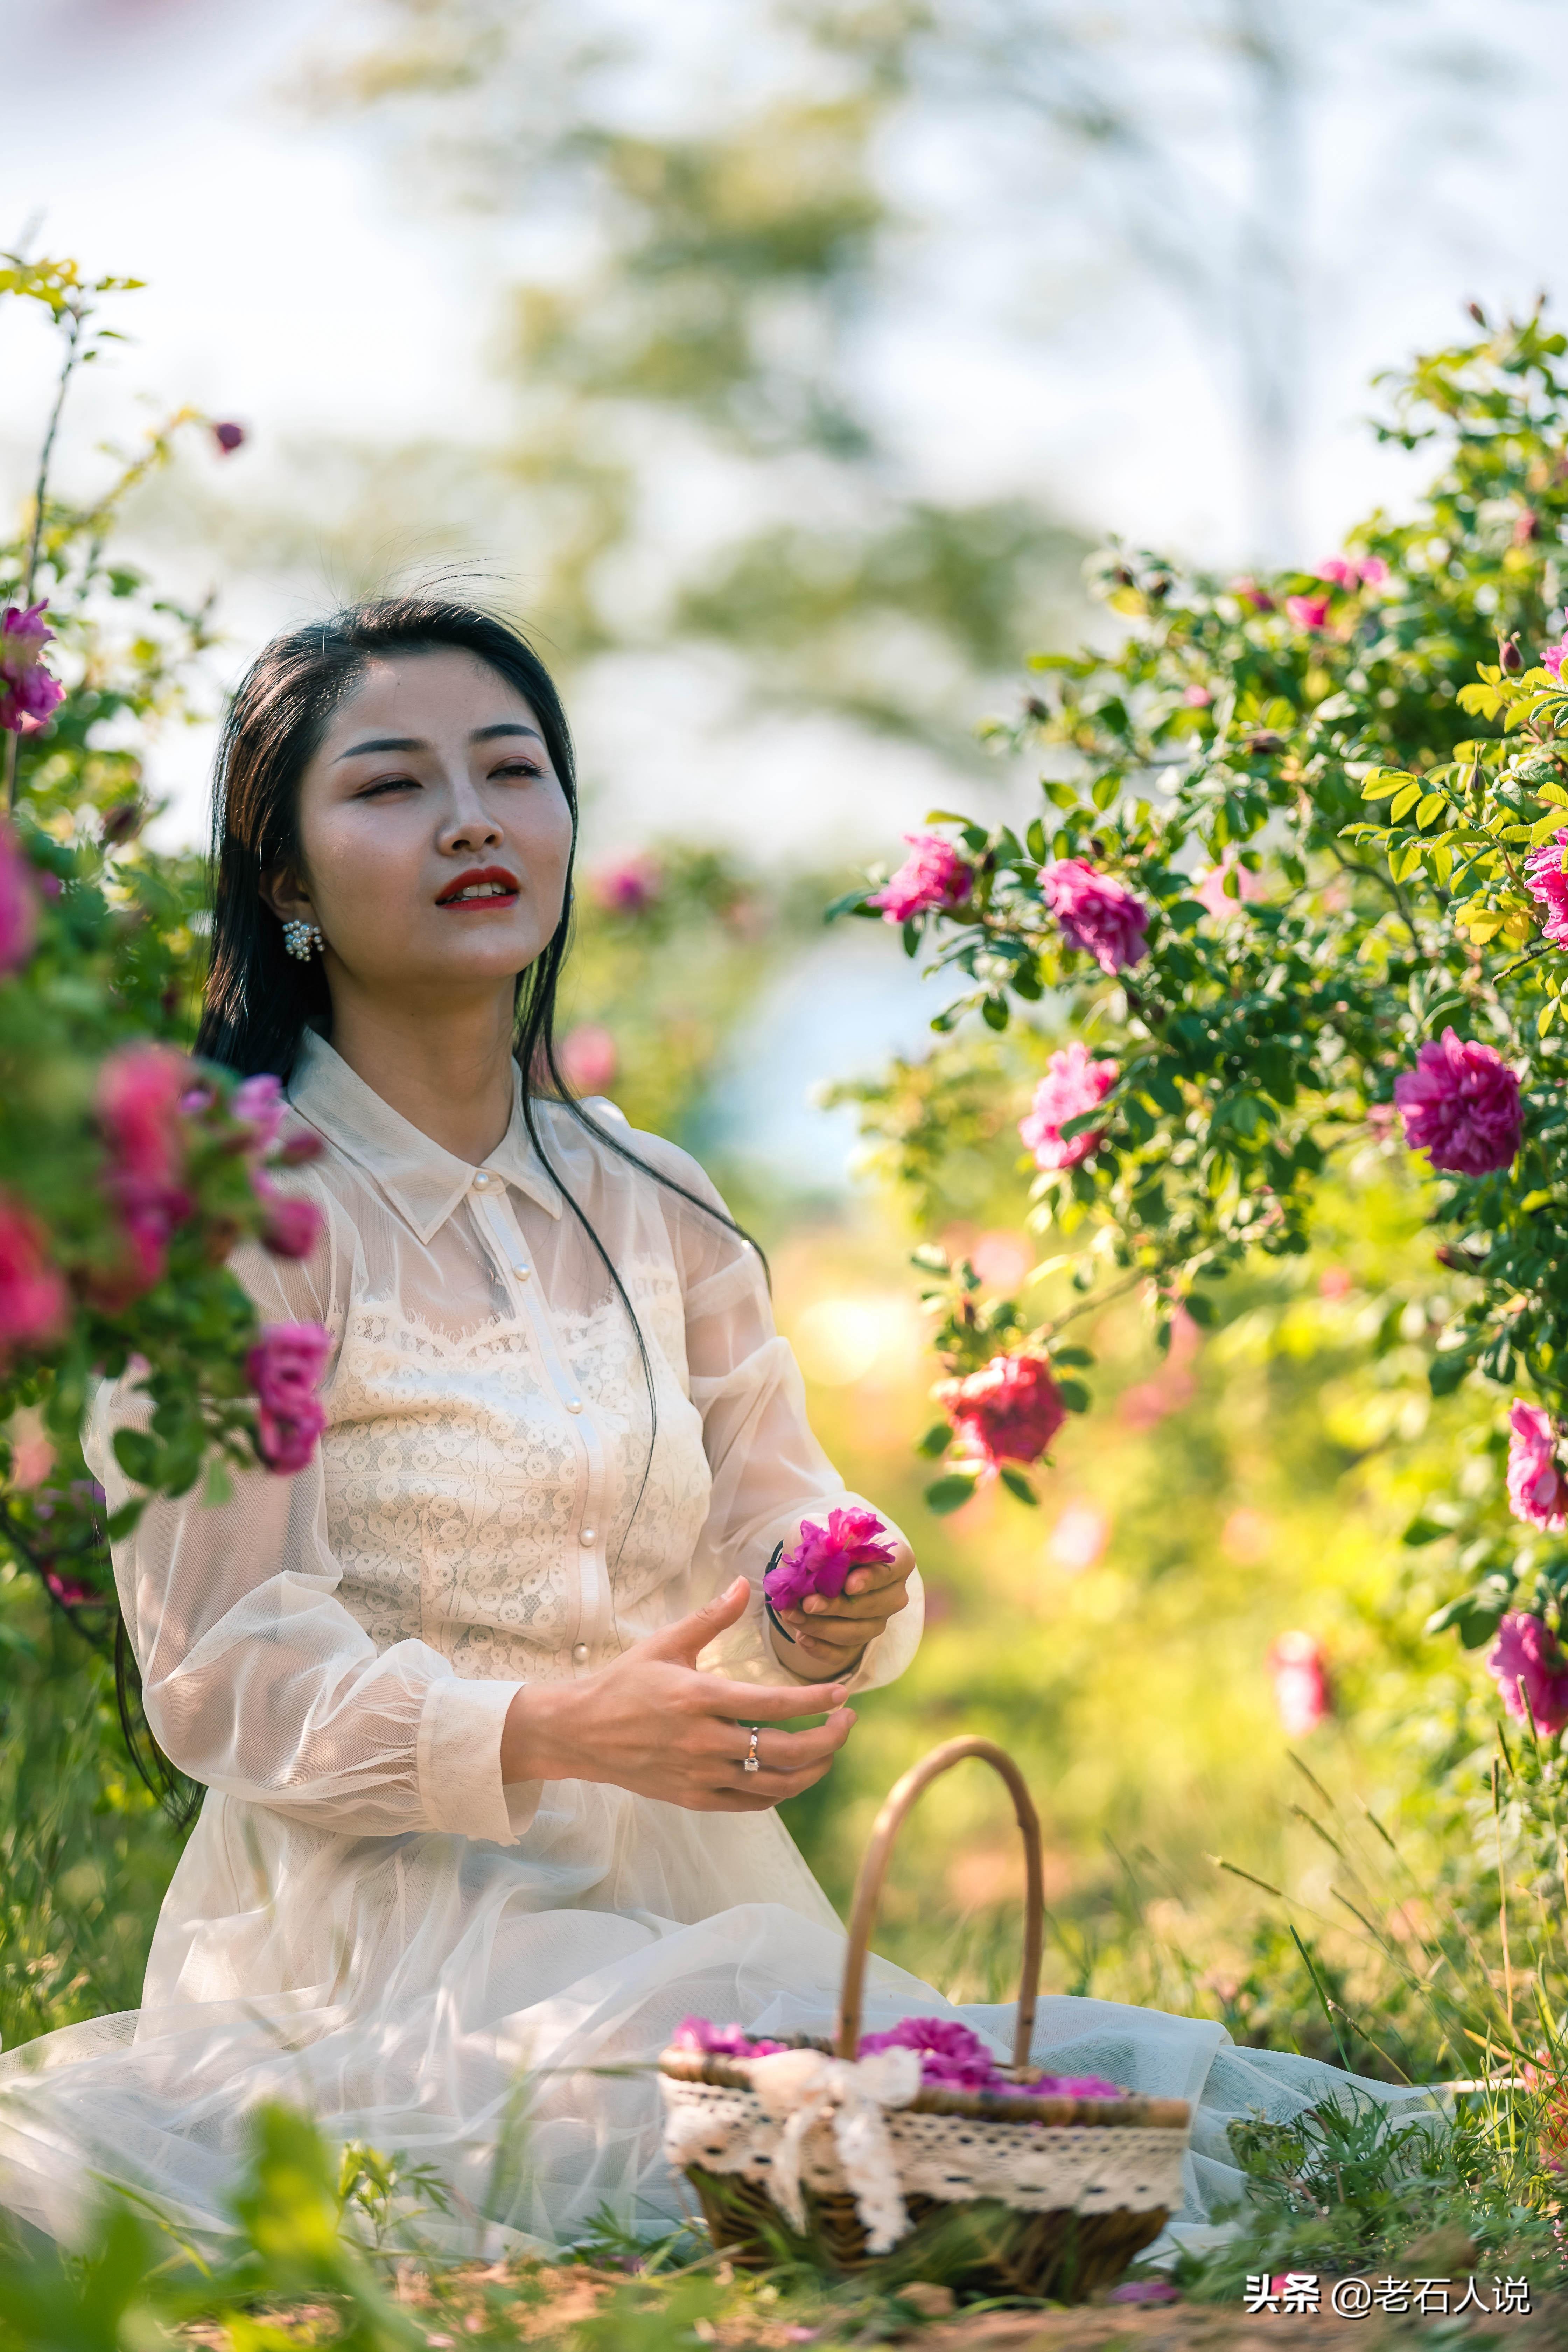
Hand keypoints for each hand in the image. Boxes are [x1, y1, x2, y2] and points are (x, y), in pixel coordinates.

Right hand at [500, 1576, 855, 1811]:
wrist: (580, 1733)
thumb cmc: (624, 1683)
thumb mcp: (665, 1643)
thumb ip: (710, 1617)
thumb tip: (744, 1583)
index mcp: (699, 1699)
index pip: (774, 1706)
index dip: (816, 1702)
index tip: (843, 1693)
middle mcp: (703, 1742)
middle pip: (786, 1751)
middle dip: (829, 1739)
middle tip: (847, 1720)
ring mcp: (699, 1775)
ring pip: (775, 1784)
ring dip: (813, 1769)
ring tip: (830, 1749)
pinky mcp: (694, 1798)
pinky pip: (751, 1802)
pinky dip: (781, 1791)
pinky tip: (794, 1773)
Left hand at [770, 1531, 915, 1673]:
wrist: (818, 1567)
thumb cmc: (827, 1544)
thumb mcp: (824, 1530)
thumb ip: (826, 1539)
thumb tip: (821, 1555)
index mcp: (895, 1559)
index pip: (897, 1565)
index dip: (874, 1577)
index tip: (849, 1585)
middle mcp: (894, 1593)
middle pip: (874, 1605)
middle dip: (837, 1607)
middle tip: (807, 1603)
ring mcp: (878, 1620)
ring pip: (858, 1632)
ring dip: (822, 1626)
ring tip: (792, 1616)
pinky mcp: (859, 1643)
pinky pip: (844, 1654)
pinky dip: (821, 1648)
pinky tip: (802, 1637)